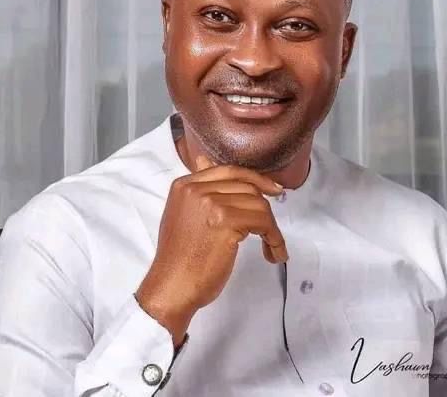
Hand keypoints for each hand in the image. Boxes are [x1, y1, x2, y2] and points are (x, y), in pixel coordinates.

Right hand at [135, 154, 288, 346]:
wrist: (171, 287)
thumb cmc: (179, 259)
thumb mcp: (183, 214)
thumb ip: (198, 190)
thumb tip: (203, 159)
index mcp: (185, 185)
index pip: (229, 171)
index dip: (255, 179)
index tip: (273, 191)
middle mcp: (196, 189)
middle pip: (247, 186)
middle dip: (265, 207)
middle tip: (273, 227)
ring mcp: (211, 203)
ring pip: (258, 204)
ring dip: (271, 228)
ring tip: (272, 247)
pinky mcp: (226, 221)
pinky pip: (263, 222)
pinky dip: (274, 238)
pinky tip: (273, 252)